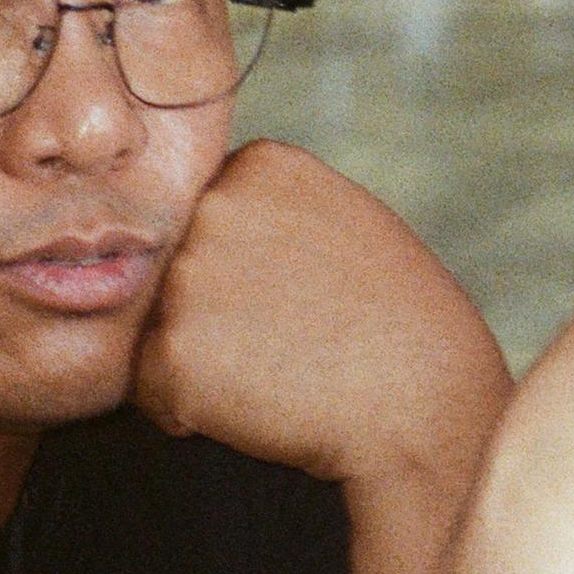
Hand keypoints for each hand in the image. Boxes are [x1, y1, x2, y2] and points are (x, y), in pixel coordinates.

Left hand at [131, 141, 506, 492]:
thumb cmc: (399, 321)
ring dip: (203, 359)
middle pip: (178, 270)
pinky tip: (258, 402)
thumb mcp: (347, 222)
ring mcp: (189, 277)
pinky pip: (151, 386)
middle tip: (290, 336)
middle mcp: (215, 206)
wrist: (422, 403)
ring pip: (159, 327)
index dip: (248, 270)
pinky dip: (189, 408)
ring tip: (279, 369)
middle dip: (217, 312)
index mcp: (261, 164)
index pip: (212, 221)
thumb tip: (212, 216)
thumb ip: (276, 208)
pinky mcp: (172, 351)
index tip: (302, 292)